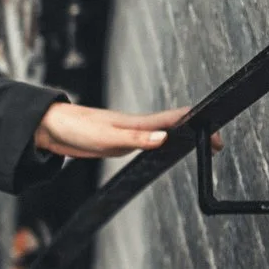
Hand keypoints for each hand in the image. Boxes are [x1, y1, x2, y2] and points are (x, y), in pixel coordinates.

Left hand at [33, 102, 217, 159]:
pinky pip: (147, 142)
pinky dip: (163, 144)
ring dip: (183, 137)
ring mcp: (128, 133)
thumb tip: (164, 138)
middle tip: (218, 143)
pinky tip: (164, 150)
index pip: (177, 118)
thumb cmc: (76, 128)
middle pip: (175, 125)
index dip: (200, 123)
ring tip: (202, 144)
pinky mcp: (118, 141)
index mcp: (138, 122)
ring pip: (163, 133)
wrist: (50, 128)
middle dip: (198, 131)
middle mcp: (137, 126)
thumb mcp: (108, 137)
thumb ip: (136, 139)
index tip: (219, 135)